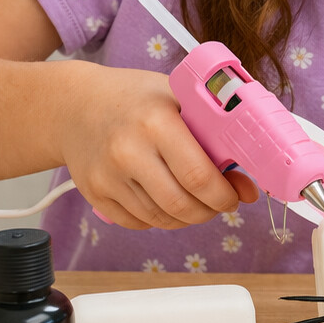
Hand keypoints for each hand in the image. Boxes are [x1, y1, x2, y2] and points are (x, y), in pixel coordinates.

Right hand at [59, 63, 255, 228]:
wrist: (75, 105)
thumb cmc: (137, 100)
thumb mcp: (181, 102)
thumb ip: (217, 140)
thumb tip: (248, 188)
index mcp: (156, 123)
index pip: (199, 176)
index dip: (224, 195)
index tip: (236, 196)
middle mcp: (127, 151)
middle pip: (181, 204)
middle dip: (210, 211)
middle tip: (220, 203)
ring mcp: (107, 175)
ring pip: (161, 218)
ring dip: (187, 217)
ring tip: (196, 201)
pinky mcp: (93, 193)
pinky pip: (137, 223)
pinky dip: (159, 219)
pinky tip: (166, 200)